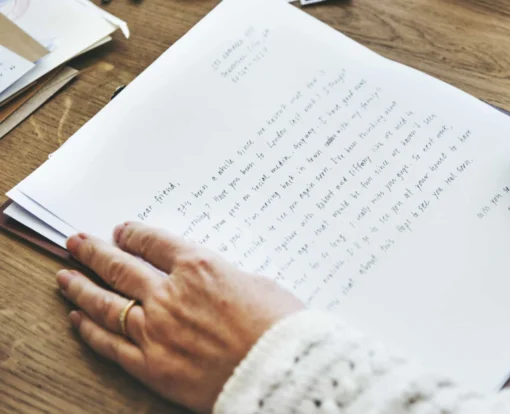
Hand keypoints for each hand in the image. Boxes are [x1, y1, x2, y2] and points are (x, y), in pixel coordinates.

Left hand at [56, 222, 303, 412]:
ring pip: (106, 303)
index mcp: (199, 267)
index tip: (122, 232)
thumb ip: (224, 278)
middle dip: (95, 252)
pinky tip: (77, 320)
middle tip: (76, 243)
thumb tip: (210, 281)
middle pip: (120, 266)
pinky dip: (90, 331)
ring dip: (81, 287)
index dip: (134, 234)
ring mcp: (155, 330)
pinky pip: (110, 344)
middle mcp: (169, 294)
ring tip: (65, 277)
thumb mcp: (258, 285)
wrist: (280, 372)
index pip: (154, 242)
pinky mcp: (151, 366)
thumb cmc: (280, 327)